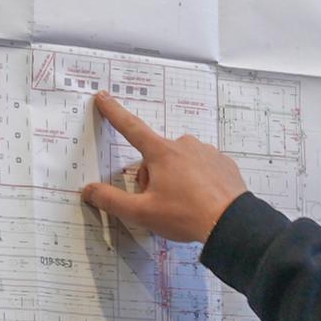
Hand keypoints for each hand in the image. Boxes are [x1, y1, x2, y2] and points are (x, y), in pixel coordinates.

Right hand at [80, 92, 249, 244]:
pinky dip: (195, 181)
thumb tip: (89, 191)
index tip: (104, 98)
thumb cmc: (186, 215)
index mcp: (161, 152)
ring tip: (183, 205)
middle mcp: (184, 144)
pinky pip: (200, 167)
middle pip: (155, 156)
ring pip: (178, 162)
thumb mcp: (142, 213)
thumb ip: (111, 201)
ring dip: (174, 179)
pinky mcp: (222, 162)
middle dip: (151, 177)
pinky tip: (200, 200)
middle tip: (159, 203)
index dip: (114, 113)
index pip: (130, 128)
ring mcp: (206, 152)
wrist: (232, 222)